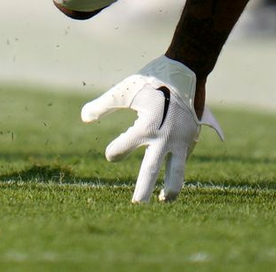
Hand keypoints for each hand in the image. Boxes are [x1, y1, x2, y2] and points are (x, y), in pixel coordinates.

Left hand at [81, 55, 223, 202]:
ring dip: (171, 187)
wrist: (184, 72)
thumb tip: (83, 118)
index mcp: (146, 126)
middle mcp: (165, 138)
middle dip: (144, 188)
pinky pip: (183, 159)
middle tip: (136, 203)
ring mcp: (182, 140)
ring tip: (162, 200)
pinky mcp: (192, 139)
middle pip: (152, 169)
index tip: (109, 155)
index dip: (115, 152)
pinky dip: (177, 169)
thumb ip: (103, 105)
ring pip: (177, 171)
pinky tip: (171, 174)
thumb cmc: (150, 81)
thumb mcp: (124, 91)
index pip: (125, 147)